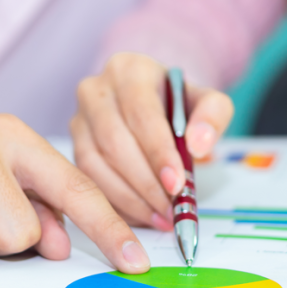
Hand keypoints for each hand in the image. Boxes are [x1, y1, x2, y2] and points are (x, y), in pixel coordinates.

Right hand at [72, 53, 233, 229]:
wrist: (154, 103)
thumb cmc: (178, 105)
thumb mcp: (206, 101)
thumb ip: (213, 115)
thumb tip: (199, 144)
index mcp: (129, 70)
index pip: (142, 114)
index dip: (159, 153)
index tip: (177, 184)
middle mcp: (96, 90)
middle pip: (115, 142)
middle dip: (146, 183)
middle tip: (171, 209)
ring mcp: (79, 118)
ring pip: (96, 164)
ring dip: (130, 198)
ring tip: (160, 216)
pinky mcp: (73, 145)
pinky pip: (89, 179)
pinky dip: (116, 203)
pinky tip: (141, 214)